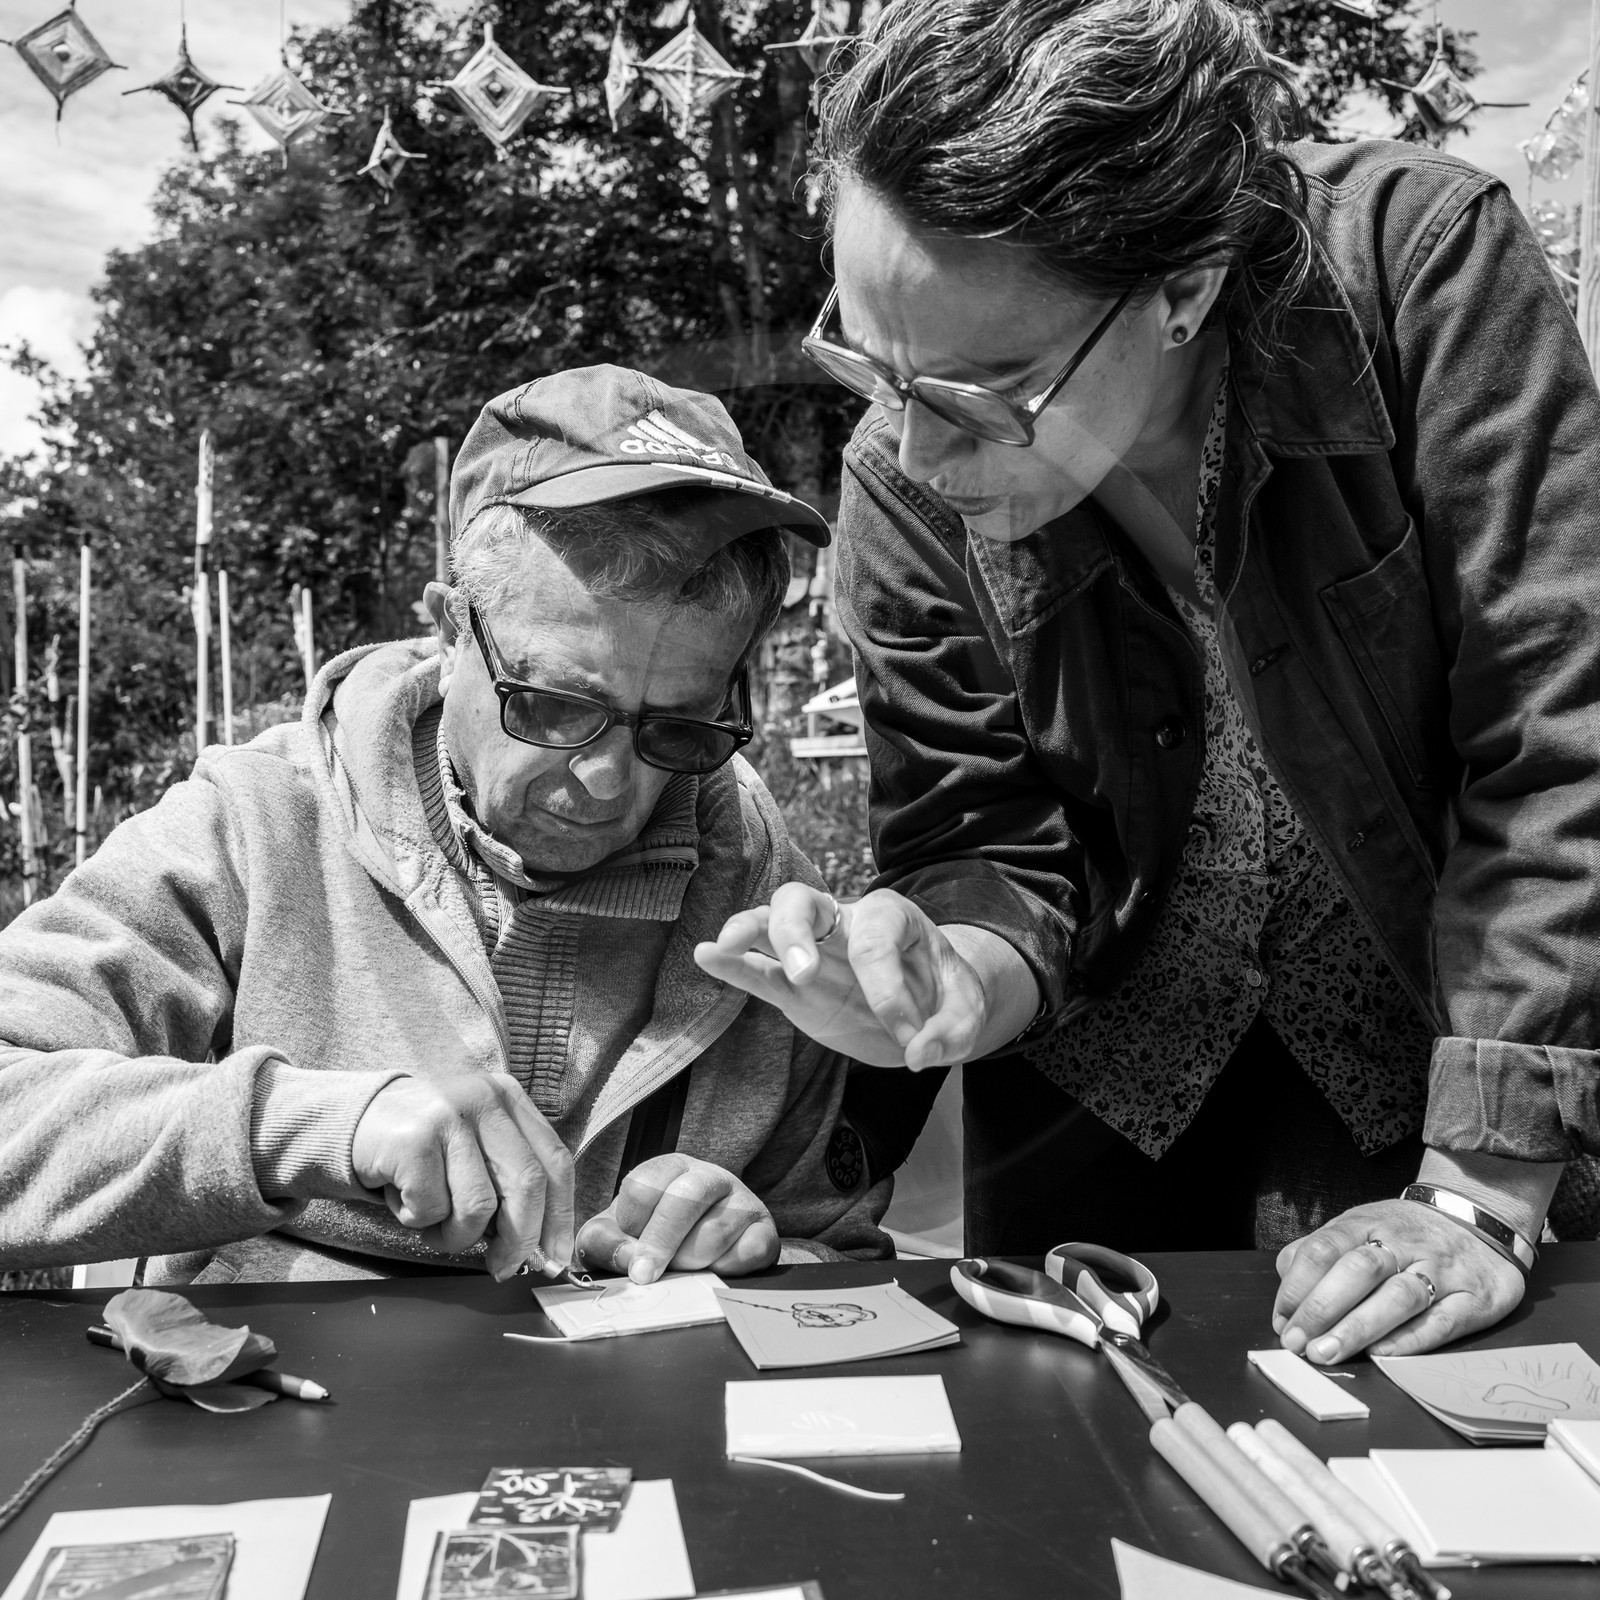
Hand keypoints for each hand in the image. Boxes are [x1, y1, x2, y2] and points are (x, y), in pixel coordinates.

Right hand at [351, 1075, 574, 1282]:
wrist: (354, 1123)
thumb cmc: (425, 1149)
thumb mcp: (475, 1150)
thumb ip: (508, 1184)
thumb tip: (540, 1247)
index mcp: (510, 1099)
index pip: (555, 1162)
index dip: (560, 1216)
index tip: (555, 1255)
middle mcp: (485, 1100)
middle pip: (527, 1185)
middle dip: (520, 1239)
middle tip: (503, 1267)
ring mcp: (449, 1116)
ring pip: (478, 1206)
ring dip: (457, 1235)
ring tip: (434, 1221)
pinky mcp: (413, 1139)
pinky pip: (432, 1209)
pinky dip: (418, 1221)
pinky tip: (405, 1199)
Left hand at [574, 1154, 778, 1284]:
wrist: (705, 1250)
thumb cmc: (653, 1237)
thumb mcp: (618, 1232)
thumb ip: (604, 1240)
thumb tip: (627, 1258)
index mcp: (670, 1168)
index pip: (644, 1184)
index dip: (631, 1223)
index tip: (628, 1249)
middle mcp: (710, 1176)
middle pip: (684, 1198)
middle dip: (659, 1243)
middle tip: (644, 1275)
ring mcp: (742, 1201)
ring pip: (714, 1232)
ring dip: (690, 1262)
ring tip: (683, 1269)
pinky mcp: (765, 1231)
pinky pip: (748, 1252)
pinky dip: (726, 1270)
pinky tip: (715, 1270)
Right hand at [693, 882, 1036, 1068]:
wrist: (930, 1003)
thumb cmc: (944, 995)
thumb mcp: (967, 1009)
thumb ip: (951, 1029)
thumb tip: (919, 1054)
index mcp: (889, 917)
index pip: (876, 946)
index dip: (892, 996)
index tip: (912, 1042)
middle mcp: (843, 924)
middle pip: (803, 902)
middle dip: (796, 931)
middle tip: (802, 973)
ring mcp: (812, 953)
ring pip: (769, 924)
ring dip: (748, 932)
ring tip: (726, 946)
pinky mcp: (793, 988)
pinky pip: (758, 971)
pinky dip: (732, 965)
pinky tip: (706, 956)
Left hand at [1272, 1198, 1524, 1363]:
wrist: (1478, 1218)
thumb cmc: (1404, 1233)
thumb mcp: (1359, 1226)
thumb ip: (1320, 1253)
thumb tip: (1287, 1291)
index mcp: (1367, 1223)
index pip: (1325, 1248)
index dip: (1298, 1285)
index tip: (1282, 1319)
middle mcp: (1403, 1244)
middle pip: (1358, 1271)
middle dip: (1321, 1308)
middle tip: (1297, 1343)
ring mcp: (1441, 1270)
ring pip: (1398, 1297)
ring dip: (1357, 1328)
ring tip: (1327, 1353)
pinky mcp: (1474, 1299)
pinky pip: (1441, 1321)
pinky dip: (1409, 1339)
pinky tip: (1380, 1355)